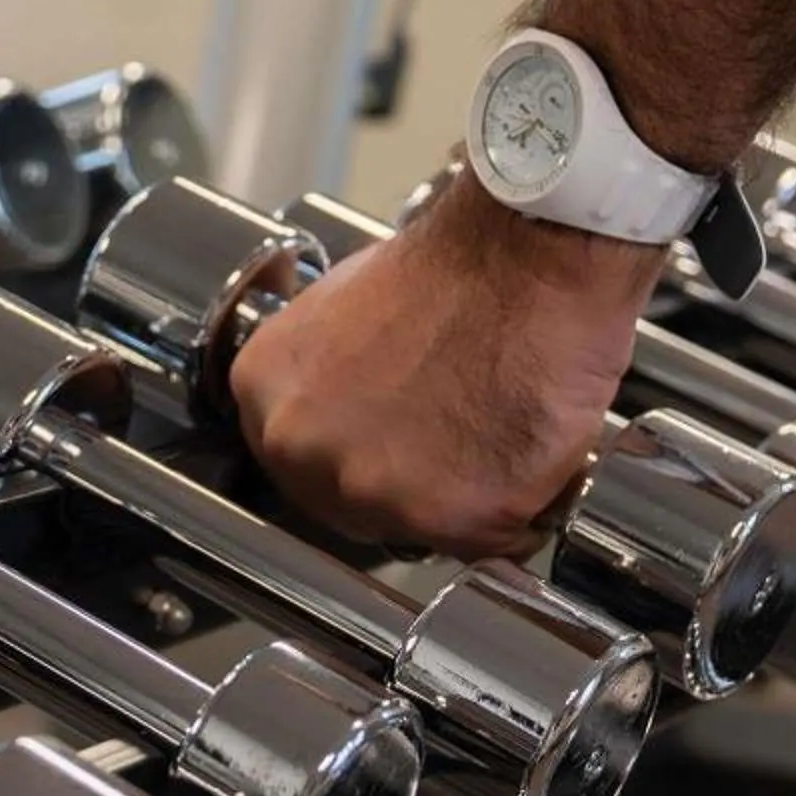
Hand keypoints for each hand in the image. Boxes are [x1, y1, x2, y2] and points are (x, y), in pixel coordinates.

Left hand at [229, 176, 664, 559]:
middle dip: (408, 487)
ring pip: (423, 532)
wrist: (529, 254)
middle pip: (354, 510)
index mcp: (265, 392)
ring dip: (466, 499)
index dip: (360, 460)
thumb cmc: (457, 267)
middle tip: (456, 443)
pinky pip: (491, 541)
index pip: (300, 467)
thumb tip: (350, 419)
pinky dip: (520, 509)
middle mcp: (303, 448)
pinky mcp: (449, 515)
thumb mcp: (344, 314)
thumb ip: (326, 385)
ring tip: (495, 433)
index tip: (395, 450)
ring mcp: (372, 488)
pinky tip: (525, 446)